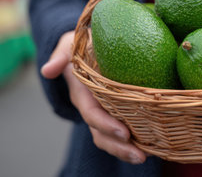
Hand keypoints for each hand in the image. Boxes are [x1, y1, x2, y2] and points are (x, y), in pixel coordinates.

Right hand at [41, 31, 146, 163]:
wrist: (86, 51)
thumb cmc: (81, 46)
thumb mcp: (69, 46)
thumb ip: (60, 56)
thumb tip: (47, 71)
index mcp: (83, 94)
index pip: (92, 114)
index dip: (106, 124)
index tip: (125, 132)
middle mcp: (92, 108)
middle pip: (102, 134)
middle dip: (119, 147)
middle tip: (140, 155)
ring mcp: (103, 113)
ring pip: (110, 138)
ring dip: (126, 150)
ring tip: (146, 156)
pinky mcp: (115, 114)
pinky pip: (121, 133)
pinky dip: (135, 142)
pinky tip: (154, 147)